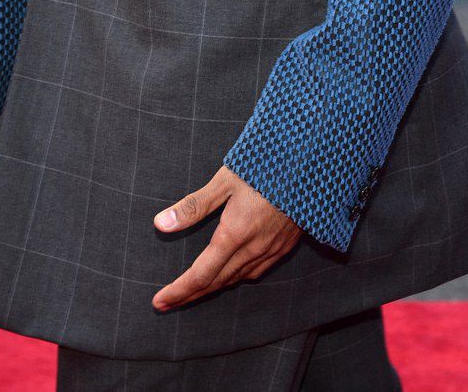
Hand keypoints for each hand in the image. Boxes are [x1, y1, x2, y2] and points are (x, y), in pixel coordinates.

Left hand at [152, 167, 302, 310]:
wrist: (308, 165)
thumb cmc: (262, 167)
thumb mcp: (224, 181)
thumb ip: (193, 206)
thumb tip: (161, 223)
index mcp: (234, 234)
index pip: (201, 275)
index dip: (178, 291)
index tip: (159, 301)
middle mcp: (253, 249)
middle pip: (216, 283)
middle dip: (189, 295)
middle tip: (166, 303)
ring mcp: (271, 251)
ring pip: (235, 280)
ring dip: (211, 288)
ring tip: (191, 292)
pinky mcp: (283, 247)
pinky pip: (254, 272)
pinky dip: (235, 278)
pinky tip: (228, 274)